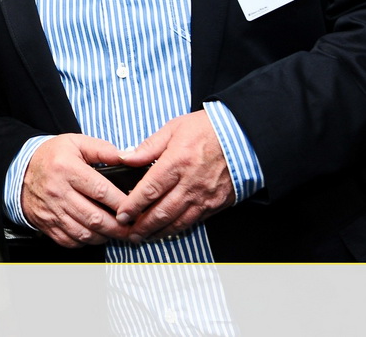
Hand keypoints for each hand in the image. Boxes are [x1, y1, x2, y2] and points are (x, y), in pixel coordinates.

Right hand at [20, 134, 127, 247]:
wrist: (20, 170)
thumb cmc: (52, 156)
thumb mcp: (75, 142)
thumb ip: (102, 149)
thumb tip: (127, 157)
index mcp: (67, 168)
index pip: (100, 191)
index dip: (122, 203)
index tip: (136, 207)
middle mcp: (58, 192)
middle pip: (94, 217)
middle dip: (119, 226)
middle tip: (134, 228)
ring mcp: (51, 211)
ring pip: (84, 233)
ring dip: (105, 236)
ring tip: (119, 232)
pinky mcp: (47, 225)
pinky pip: (71, 241)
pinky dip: (87, 241)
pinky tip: (97, 235)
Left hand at [113, 111, 234, 243]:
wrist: (243, 137)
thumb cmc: (207, 129)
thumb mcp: (174, 128)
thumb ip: (148, 147)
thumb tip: (125, 157)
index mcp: (177, 162)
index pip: (150, 190)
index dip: (133, 206)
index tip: (122, 214)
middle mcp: (191, 183)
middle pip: (162, 212)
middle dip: (142, 226)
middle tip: (129, 233)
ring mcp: (205, 196)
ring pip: (178, 222)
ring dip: (158, 232)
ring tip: (144, 237)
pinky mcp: (216, 204)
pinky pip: (194, 221)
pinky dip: (178, 229)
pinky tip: (167, 231)